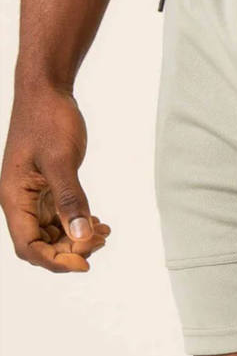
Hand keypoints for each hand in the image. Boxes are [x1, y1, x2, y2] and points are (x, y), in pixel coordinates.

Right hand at [1, 85, 109, 271]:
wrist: (47, 92)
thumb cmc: (48, 120)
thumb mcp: (61, 160)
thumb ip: (70, 198)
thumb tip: (82, 235)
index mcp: (15, 198)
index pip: (29, 247)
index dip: (55, 261)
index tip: (85, 263)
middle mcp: (21, 202)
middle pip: (41, 245)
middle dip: (70, 251)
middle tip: (100, 239)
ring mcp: (34, 196)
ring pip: (53, 234)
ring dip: (78, 240)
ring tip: (104, 232)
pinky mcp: (47, 188)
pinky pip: (61, 218)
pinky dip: (79, 225)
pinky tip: (100, 223)